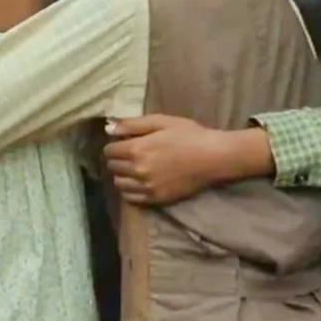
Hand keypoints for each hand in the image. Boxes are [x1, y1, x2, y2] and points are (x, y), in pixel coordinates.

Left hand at [103, 114, 250, 206]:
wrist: (212, 157)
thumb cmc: (188, 134)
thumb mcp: (161, 121)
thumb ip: (132, 124)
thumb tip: (108, 128)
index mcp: (137, 149)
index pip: (109, 151)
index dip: (114, 145)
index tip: (122, 143)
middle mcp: (137, 170)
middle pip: (112, 167)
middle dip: (117, 159)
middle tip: (128, 154)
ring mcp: (146, 187)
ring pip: (119, 184)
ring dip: (122, 175)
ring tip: (133, 169)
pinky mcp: (156, 199)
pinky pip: (131, 198)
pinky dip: (130, 190)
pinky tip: (138, 182)